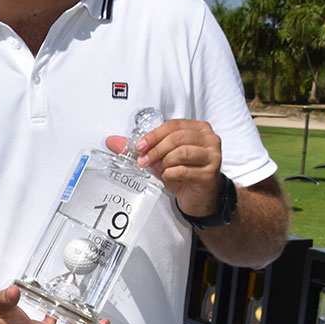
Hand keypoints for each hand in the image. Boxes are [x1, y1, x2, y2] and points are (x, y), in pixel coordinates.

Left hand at [106, 119, 221, 220]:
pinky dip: (171, 174)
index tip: (139, 147)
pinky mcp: (210, 173)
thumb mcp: (160, 159)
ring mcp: (213, 156)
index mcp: (198, 129)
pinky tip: (169, 178)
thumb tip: (111, 141)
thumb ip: (139, 149)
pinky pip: (184, 170)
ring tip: (159, 170)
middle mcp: (209, 139)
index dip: (153, 135)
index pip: (173, 125)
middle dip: (155, 149)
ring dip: (164, 162)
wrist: (199, 198)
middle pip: (177, 137)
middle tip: (143, 161)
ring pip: (181, 152)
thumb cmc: (183, 174)